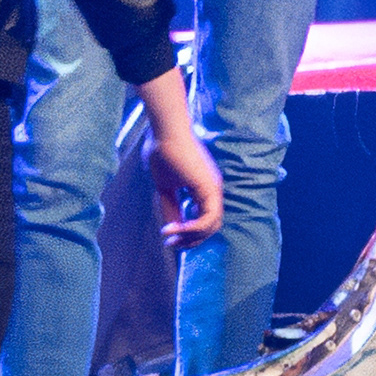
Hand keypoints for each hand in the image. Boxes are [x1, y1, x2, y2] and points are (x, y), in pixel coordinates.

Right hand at [148, 120, 225, 246]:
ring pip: (212, 225)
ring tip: (171, 238)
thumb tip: (170, 228)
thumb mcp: (164, 188)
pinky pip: (209, 219)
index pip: (204, 219)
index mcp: (203, 188)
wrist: (165, 132)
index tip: (168, 237)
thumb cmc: (162, 152)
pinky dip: (193, 229)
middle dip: (191, 239)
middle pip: (211, 226)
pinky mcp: (210, 188)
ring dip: (192, 237)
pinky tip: (176, 229)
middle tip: (171, 244)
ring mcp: (213, 188)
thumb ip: (170, 207)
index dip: (188, 233)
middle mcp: (212, 190)